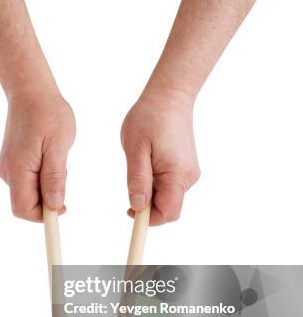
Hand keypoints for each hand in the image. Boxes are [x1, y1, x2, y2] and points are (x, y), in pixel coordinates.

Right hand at [0, 89, 75, 221]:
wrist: (31, 91)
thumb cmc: (48, 114)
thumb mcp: (58, 146)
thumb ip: (54, 178)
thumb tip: (54, 206)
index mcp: (18, 170)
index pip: (23, 209)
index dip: (43, 216)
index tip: (63, 210)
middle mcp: (7, 172)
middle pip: (26, 203)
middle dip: (47, 199)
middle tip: (62, 173)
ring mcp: (7, 167)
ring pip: (28, 192)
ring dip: (45, 187)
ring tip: (56, 159)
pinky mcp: (11, 162)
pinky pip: (26, 181)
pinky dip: (40, 178)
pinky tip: (48, 156)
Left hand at [121, 90, 199, 225]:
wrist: (169, 96)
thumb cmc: (150, 118)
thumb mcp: (136, 149)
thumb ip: (138, 180)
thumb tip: (137, 207)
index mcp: (177, 174)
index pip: (168, 213)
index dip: (149, 219)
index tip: (129, 212)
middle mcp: (188, 177)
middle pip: (167, 206)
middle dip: (147, 201)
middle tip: (132, 176)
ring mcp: (188, 172)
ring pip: (166, 195)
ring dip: (149, 189)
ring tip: (141, 160)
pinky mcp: (185, 167)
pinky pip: (168, 184)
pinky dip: (155, 180)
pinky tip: (149, 159)